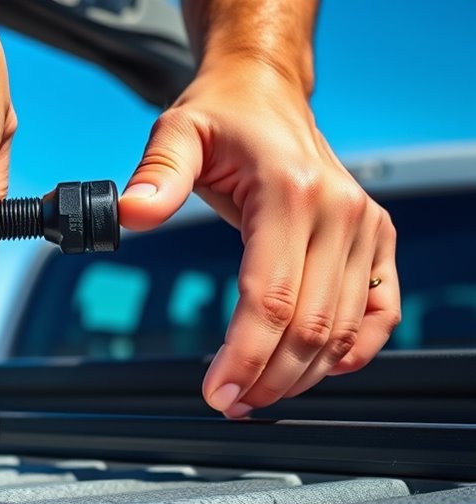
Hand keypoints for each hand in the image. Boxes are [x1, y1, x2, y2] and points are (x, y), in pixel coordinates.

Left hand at [119, 60, 400, 416]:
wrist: (266, 95)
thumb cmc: (222, 116)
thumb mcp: (178, 132)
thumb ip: (156, 174)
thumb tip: (131, 214)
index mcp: (292, 192)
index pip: (272, 296)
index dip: (244, 354)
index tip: (215, 390)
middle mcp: (340, 212)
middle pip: (311, 325)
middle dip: (268, 376)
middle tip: (228, 402)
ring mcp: (365, 228)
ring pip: (345, 329)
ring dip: (303, 375)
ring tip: (257, 396)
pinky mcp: (376, 239)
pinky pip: (379, 312)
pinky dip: (352, 350)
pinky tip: (317, 371)